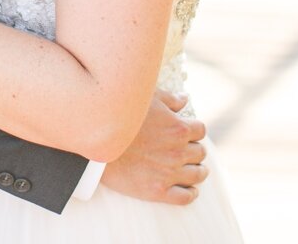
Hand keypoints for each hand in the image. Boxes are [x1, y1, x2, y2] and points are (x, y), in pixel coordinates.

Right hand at [101, 89, 208, 204]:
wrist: (96, 142)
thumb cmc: (120, 116)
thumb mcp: (146, 99)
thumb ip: (170, 99)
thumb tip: (185, 100)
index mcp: (179, 128)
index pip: (201, 130)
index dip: (194, 130)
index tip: (186, 132)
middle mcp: (178, 151)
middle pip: (200, 152)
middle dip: (194, 149)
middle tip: (185, 150)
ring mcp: (170, 173)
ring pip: (198, 174)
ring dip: (197, 170)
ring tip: (190, 169)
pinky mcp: (158, 191)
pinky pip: (186, 197)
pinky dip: (191, 193)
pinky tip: (189, 189)